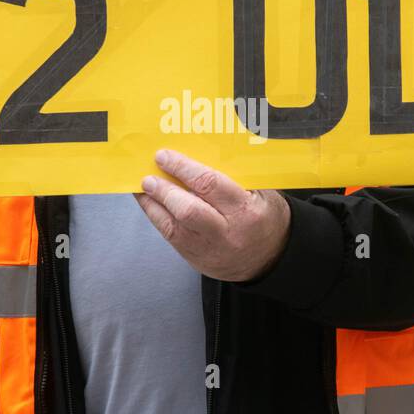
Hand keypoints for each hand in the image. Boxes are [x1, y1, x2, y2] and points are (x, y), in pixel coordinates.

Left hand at [135, 149, 290, 281]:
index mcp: (246, 210)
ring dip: (153, 204)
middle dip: (164, 190)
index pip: (210, 185)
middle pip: (188, 210)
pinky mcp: (197, 259)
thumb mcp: (262, 193)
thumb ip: (236, 176)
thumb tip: (197, 154)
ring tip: (143, 187)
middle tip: (149, 175)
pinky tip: (150, 204)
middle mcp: (226, 231)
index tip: (164, 156)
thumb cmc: (265, 218)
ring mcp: (210, 249)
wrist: (270, 259)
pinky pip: (171, 238)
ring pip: (173, 226)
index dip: (182, 169)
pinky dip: (157, 217)